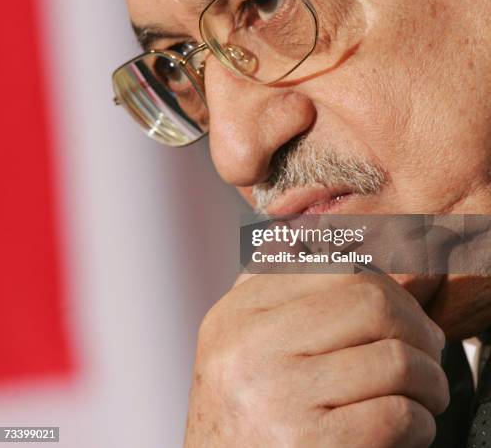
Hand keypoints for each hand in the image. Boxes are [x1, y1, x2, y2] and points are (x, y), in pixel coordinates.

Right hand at [184, 273, 447, 446]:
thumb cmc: (241, 412)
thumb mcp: (238, 339)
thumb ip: (275, 286)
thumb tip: (339, 241)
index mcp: (239, 312)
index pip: (337, 270)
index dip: (389, 289)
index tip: (404, 315)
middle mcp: (252, 347)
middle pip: (371, 305)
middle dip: (418, 327)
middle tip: (429, 349)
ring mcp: (277, 396)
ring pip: (395, 360)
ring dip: (430, 380)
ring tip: (425, 392)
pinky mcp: (307, 445)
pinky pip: (396, 416)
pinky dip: (420, 422)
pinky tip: (410, 425)